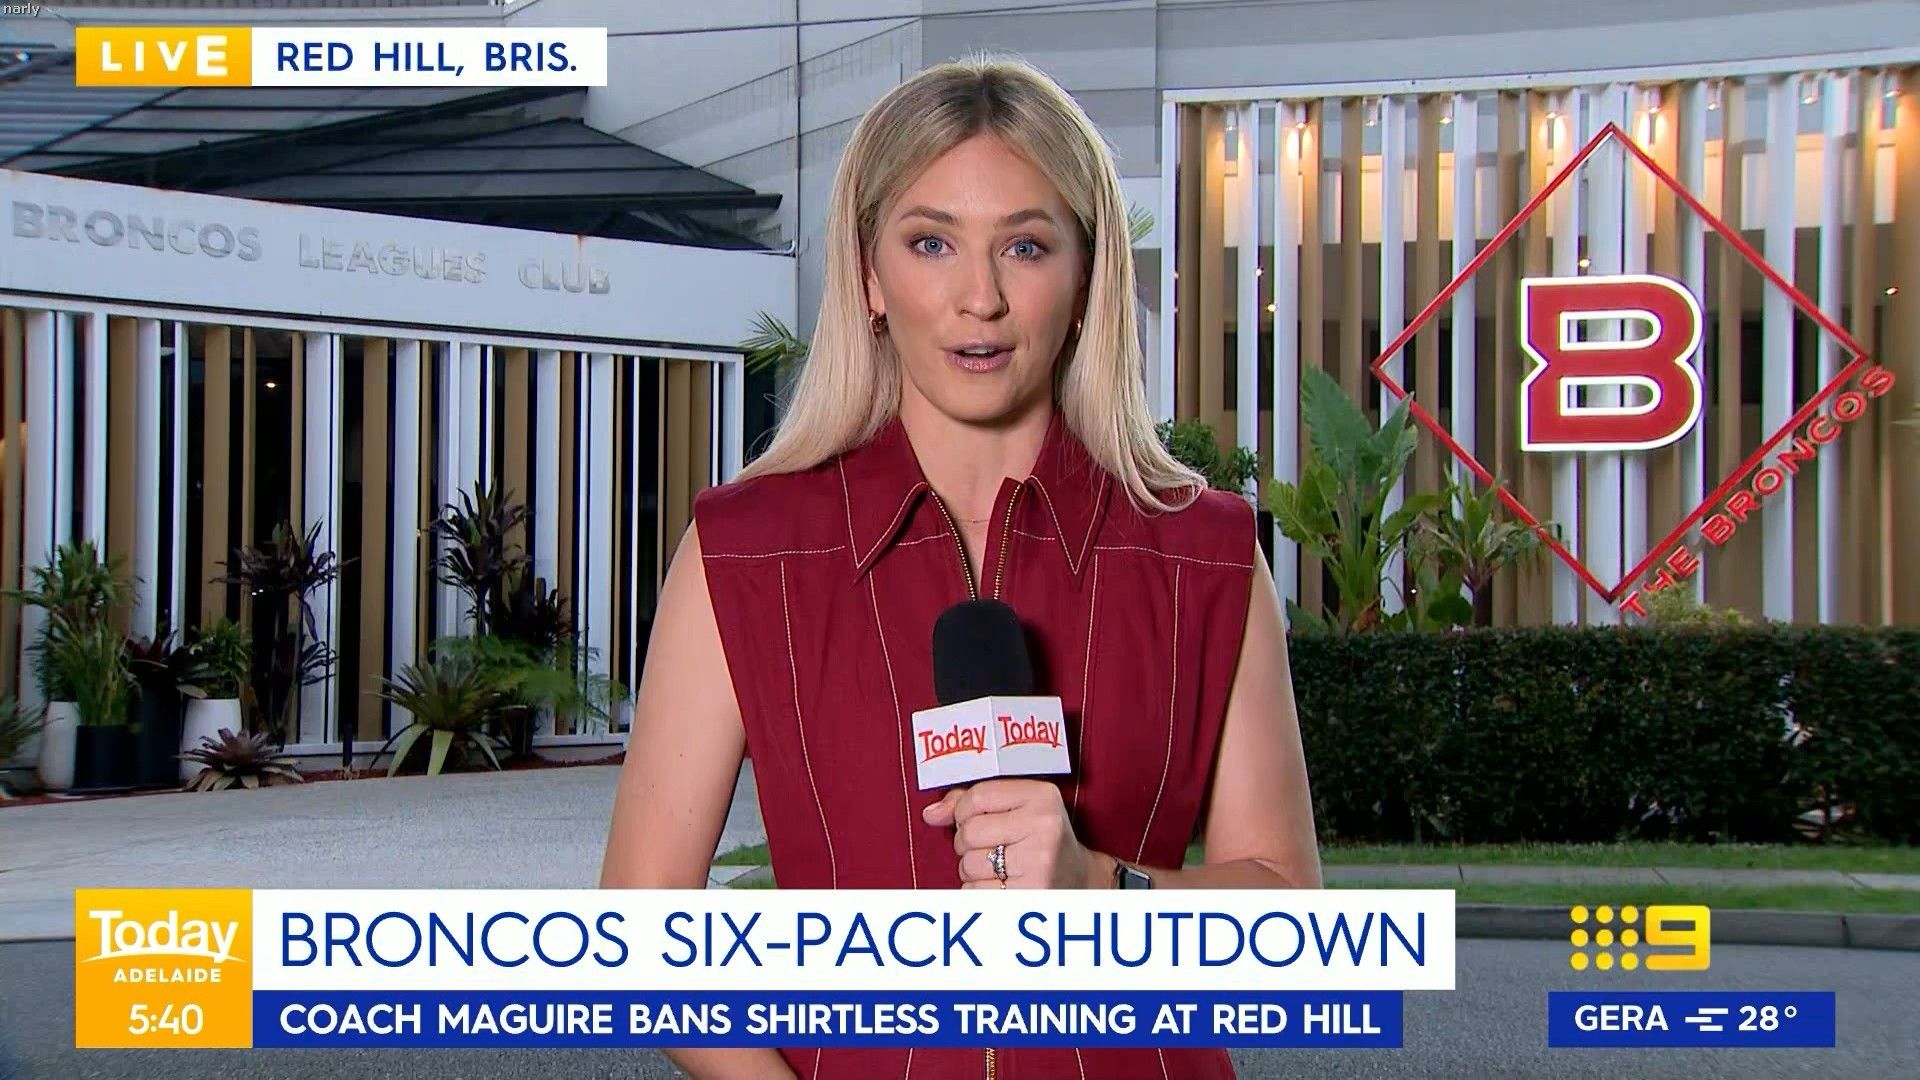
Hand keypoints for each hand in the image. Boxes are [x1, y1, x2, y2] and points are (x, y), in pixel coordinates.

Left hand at [921, 779, 1108, 889]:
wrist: (1079, 880)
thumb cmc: (1038, 839)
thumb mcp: (1016, 807)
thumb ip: (970, 802)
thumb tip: (930, 814)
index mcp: (1042, 796)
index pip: (977, 796)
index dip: (964, 811)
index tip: (976, 818)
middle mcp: (1043, 826)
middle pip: (968, 832)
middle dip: (968, 843)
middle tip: (993, 847)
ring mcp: (1038, 862)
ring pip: (967, 864)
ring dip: (973, 870)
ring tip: (999, 867)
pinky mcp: (1029, 894)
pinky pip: (973, 892)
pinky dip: (978, 891)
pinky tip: (1001, 885)